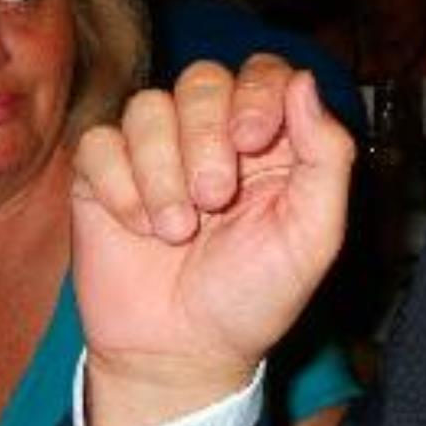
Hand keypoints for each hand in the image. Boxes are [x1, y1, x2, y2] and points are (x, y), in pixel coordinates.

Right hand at [69, 53, 354, 425]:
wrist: (183, 353)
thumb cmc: (255, 296)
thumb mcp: (313, 235)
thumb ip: (326, 156)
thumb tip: (304, 81)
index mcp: (271, 140)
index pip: (263, 72)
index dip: (256, 93)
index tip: (252, 140)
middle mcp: (211, 134)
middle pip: (202, 79)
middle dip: (205, 136)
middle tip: (213, 199)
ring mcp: (154, 151)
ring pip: (147, 107)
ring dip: (161, 170)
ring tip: (176, 231)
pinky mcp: (104, 175)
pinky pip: (100, 143)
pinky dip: (120, 187)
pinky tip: (139, 228)